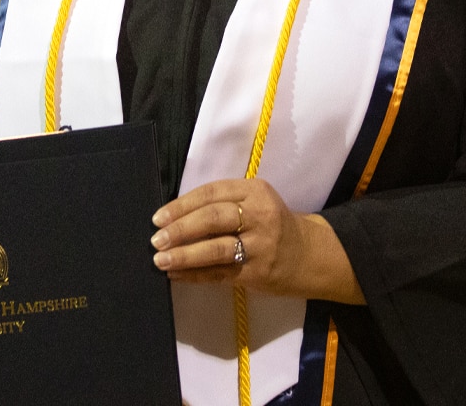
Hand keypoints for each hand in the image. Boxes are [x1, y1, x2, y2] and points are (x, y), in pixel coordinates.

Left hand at [150, 179, 363, 304]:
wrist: (309, 255)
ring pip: (216, 248)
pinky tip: (176, 274)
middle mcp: (259, 215)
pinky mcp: (258, 273)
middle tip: (156, 239)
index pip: (212, 193)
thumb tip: (173, 217)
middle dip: (180, 229)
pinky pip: (219, 273)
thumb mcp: (255, 203)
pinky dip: (194, 274)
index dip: (182, 205)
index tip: (158, 217)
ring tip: (160, 259)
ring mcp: (260, 246)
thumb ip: (222, 204)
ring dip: (184, 255)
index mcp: (255, 191)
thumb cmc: (272, 225)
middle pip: (212, 218)